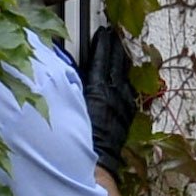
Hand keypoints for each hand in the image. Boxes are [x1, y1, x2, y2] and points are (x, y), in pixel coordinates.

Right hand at [81, 26, 136, 178]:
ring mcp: (123, 104)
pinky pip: (129, 93)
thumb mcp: (68, 105)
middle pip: (116, 64)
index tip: (103, 33)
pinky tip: (125, 79)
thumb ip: (70, 83)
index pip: (101, 59)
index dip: (102, 44)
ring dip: (123, 63)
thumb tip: (66, 66)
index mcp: (97, 88)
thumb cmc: (76, 137)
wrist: (95, 162)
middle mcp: (113, 93)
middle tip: (113, 36)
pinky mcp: (127, 116)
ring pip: (125, 77)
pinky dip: (126, 82)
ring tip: (121, 52)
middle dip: (115, 48)